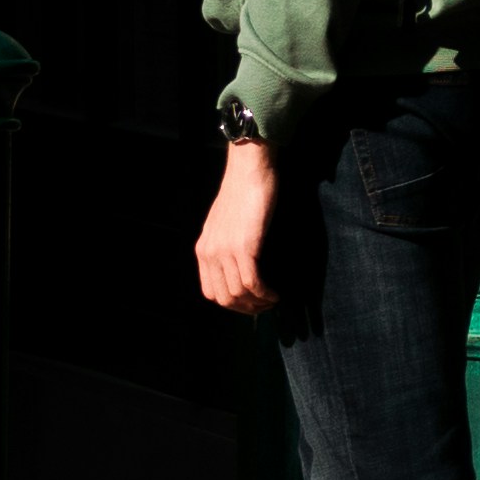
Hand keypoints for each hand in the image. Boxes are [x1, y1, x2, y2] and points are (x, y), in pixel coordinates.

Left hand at [196, 137, 279, 317]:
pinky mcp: (244, 246)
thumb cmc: (243, 192)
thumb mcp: (225, 224)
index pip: (211, 292)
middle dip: (247, 309)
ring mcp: (225, 251)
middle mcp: (210, 253)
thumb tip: (238, 266)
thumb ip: (225, 245)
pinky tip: (276, 293)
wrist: (249, 170)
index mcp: (203, 249)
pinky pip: (252, 282)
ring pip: (239, 293)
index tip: (251, 303)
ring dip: (258, 303)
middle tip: (265, 307)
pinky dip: (265, 293)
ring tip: (273, 300)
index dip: (232, 304)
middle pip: (225, 298)